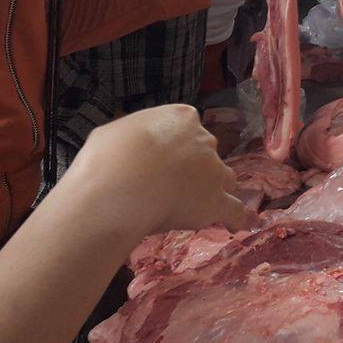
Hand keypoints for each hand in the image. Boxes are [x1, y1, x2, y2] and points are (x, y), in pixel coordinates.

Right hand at [69, 104, 245, 235]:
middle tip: (172, 185)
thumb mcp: (113, 134)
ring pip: (225, 178)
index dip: (175, 144)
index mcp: (180, 118)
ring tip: (201, 203)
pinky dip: (234, 218)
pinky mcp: (217, 202)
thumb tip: (128, 148)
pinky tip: (233, 225)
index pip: (187, 126)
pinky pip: (234, 211)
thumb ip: (132, 138)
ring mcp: (214, 172)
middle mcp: (204, 140)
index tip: (163, 158)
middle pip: (206, 152)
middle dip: (194, 166)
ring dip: (216, 188)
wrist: (119, 190)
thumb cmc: (108, 158)